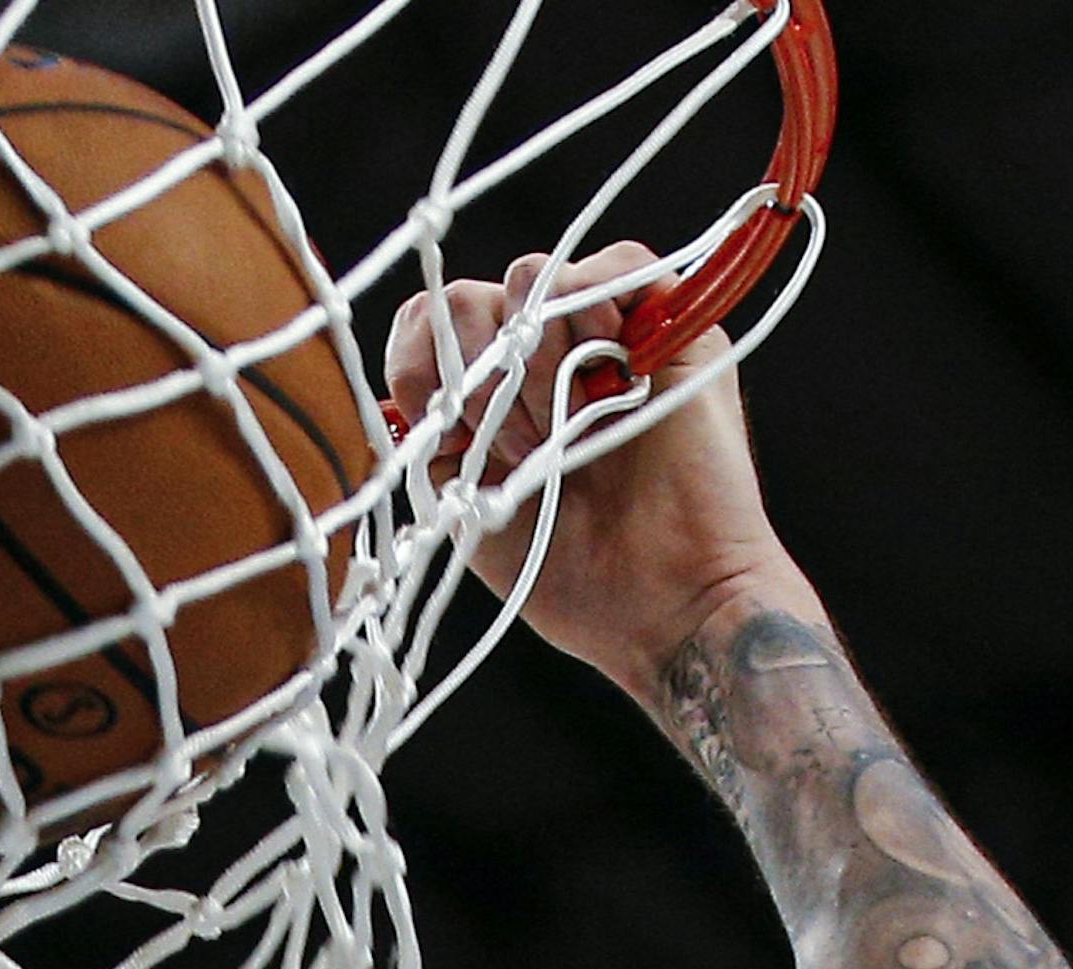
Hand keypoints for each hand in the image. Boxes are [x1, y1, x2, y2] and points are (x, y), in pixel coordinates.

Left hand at [383, 242, 812, 702]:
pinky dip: (596, 301)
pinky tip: (603, 372)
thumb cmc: (573, 576)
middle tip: (515, 446)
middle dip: (473, 370)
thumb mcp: (471, 512)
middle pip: (469, 298)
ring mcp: (605, 338)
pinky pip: (617, 261)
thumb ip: (432, 448)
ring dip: (534, 358)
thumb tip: (402, 402)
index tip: (434, 422)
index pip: (427, 330)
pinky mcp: (670, 326)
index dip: (418, 362)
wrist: (664, 604)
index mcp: (491, 402)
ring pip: (532, 277)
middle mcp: (542, 361)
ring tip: (565, 428)